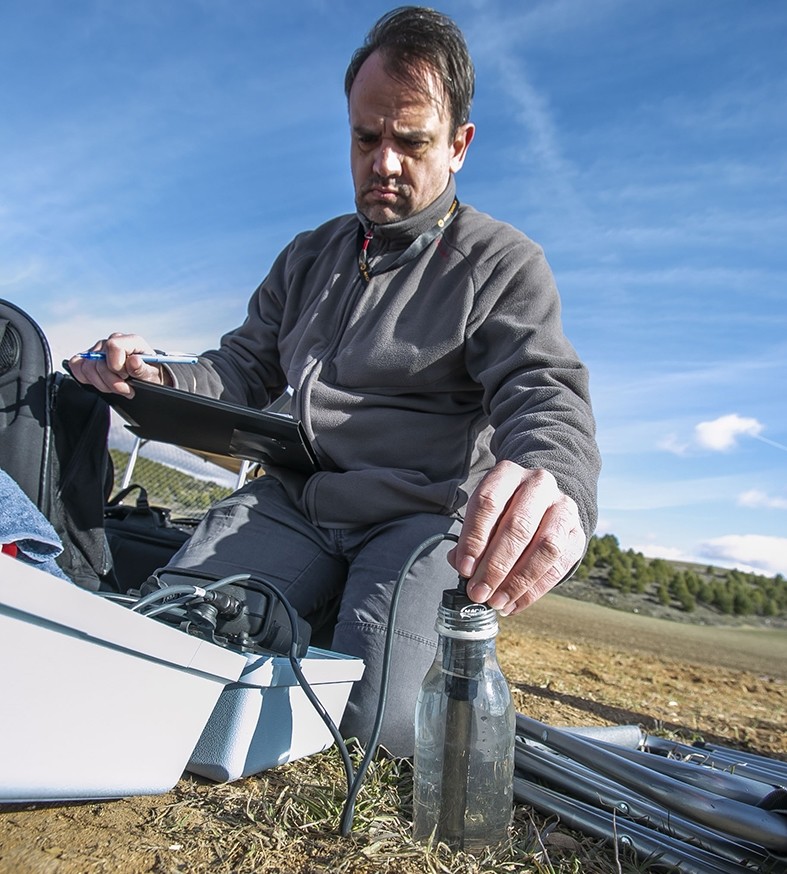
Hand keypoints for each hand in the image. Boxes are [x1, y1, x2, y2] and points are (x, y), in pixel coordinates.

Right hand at [67, 333, 165, 396]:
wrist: (146, 377)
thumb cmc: (149, 373)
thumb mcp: (152, 374)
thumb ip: (143, 369)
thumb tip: (133, 361)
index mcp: (130, 341)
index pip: (113, 346)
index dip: (117, 365)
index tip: (126, 376)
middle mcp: (112, 342)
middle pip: (98, 362)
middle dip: (112, 382)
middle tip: (126, 389)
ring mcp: (98, 349)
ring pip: (86, 367)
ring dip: (102, 384)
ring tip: (117, 387)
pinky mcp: (88, 358)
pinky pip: (76, 367)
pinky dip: (88, 379)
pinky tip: (104, 383)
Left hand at [448, 461, 585, 615]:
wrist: (542, 500)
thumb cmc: (503, 509)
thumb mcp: (483, 513)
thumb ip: (470, 536)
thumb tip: (462, 566)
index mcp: (508, 474)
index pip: (488, 503)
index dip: (474, 538)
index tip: (464, 569)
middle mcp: (539, 485)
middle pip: (518, 526)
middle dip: (495, 565)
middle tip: (478, 591)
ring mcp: (563, 508)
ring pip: (545, 546)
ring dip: (518, 581)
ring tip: (497, 601)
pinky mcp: (577, 533)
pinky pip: (559, 566)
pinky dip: (534, 590)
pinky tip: (514, 604)